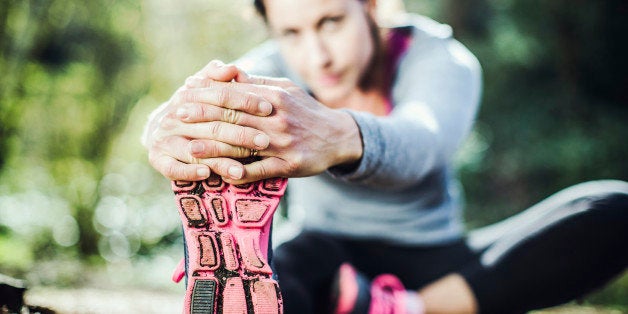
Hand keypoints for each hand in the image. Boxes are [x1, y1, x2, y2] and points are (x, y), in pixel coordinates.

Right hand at [143, 60, 272, 180]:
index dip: (245, 101)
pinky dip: (190, 172)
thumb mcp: (204, 91)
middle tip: (264, 142)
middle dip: (240, 135)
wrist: (159, 132)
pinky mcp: (158, 160)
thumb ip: (218, 78)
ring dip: (220, 160)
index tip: (268, 108)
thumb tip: (231, 68)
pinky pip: (174, 168)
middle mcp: (173, 118)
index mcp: (187, 97)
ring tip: (241, 169)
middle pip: (212, 126)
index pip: (220, 97)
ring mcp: (164, 139)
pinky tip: (207, 174)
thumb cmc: (193, 110)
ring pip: (195, 150)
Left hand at [180, 74, 363, 183]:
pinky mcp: (289, 165)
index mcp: (274, 98)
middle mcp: (277, 119)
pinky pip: (260, 170)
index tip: (186, 93)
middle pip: (234, 117)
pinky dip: (240, 173)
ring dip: (214, 147)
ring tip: (190, 148)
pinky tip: (221, 174)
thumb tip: (228, 73)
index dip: (207, 93)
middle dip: (203, 116)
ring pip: (242, 145)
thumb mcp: (286, 90)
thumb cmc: (306, 111)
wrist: (338, 137)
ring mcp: (283, 144)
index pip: (234, 94)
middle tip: (178, 116)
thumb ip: (257, 83)